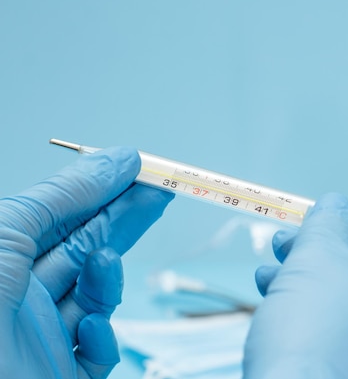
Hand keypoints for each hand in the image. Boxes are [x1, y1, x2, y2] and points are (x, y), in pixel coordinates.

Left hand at [0, 147, 173, 378]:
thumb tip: (114, 160)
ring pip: (95, 297)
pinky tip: (92, 327)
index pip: (58, 215)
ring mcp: (43, 337)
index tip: (138, 167)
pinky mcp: (65, 374)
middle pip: (84, 247)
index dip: (99, 187)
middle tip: (161, 191)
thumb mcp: (8, 235)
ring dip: (107, 278)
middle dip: (124, 217)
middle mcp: (19, 297)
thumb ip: (63, 195)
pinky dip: (103, 336)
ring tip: (106, 262)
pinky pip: (98, 351)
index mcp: (1, 262)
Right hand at [244, 193, 347, 378]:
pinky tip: (277, 303)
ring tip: (271, 270)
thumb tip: (335, 207)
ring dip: (314, 284)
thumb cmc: (320, 337)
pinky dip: (320, 320)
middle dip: (329, 254)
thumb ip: (332, 223)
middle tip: (292, 241)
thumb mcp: (321, 260)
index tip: (329, 215)